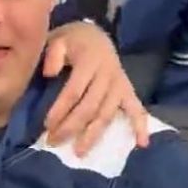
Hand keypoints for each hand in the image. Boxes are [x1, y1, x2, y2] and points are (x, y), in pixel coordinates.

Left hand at [41, 22, 151, 155]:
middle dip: (71, 127)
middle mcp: (107, 74)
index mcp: (89, 61)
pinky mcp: (128, 90)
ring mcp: (119, 84)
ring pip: (107, 114)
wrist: (96, 35)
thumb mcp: (59, 38)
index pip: (74, 91)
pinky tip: (142, 144)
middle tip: (53, 141)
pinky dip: (141, 126)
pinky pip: (137, 109)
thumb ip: (53, 53)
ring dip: (93, 135)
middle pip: (90, 107)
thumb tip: (50, 74)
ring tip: (79, 152)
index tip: (46, 126)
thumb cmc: (73, 41)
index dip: (60, 110)